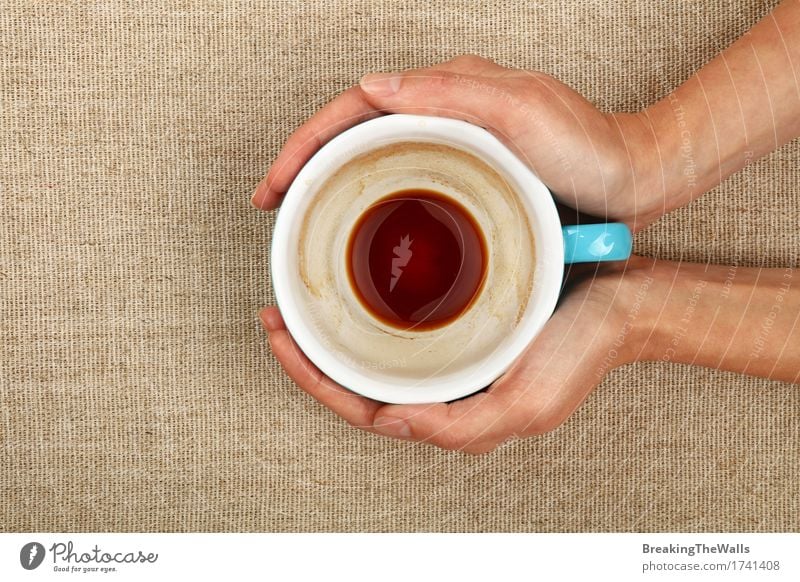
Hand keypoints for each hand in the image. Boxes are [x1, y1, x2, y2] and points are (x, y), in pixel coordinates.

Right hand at [251, 55, 659, 229]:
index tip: (275, 184)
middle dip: (305, 161)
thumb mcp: (522, 112)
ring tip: (300, 212)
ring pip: (373, 150)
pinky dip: (367, 191)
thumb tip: (373, 86)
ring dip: (330, 176)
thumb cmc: (589, 146)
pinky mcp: (467, 167)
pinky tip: (357, 219)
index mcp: (449, 90)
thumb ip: (450, 94)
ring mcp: (454, 139)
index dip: (307, 144)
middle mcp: (445, 109)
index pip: (356, 107)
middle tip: (274, 202)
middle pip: (355, 128)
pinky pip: (401, 172)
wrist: (632, 176)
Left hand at [260, 259, 653, 453]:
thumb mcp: (522, 404)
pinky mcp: (462, 334)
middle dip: (309, 357)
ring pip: (375, 362)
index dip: (313, 380)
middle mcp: (444, 393)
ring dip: (332, 339)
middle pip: (357, 387)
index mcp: (452, 416)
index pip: (363, 409)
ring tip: (299, 307)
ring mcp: (451, 364)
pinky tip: (353, 297)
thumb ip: (458, 427)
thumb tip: (391, 423)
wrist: (621, 305)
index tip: (280, 339)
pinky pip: (400, 335)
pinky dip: (366, 320)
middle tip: (275, 316)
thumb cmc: (579, 352)